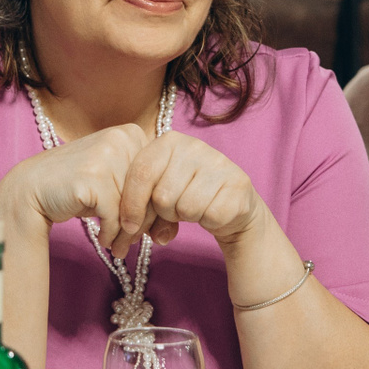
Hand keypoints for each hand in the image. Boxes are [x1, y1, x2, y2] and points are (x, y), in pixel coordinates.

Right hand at [2, 123, 153, 249]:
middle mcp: (122, 139)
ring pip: (133, 208)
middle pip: (150, 193)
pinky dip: (111, 234)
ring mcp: (107, 156)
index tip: (152, 231)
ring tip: (119, 247)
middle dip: (144, 225)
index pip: (160, 178)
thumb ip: (142, 193)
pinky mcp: (94, 178)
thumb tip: (170, 227)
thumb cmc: (77, 188)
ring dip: (127, 235)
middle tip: (134, 245)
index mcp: (132, 134)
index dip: (157, 209)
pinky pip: (115, 217)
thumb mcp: (115, 180)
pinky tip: (104, 240)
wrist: (32, 188)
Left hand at [106, 130, 263, 255]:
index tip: (129, 226)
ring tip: (195, 208)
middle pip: (162, 196)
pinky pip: (210, 216)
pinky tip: (213, 211)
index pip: (141, 173)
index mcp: (169, 142)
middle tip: (176, 209)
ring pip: (186, 208)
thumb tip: (130, 227)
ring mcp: (219, 163)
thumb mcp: (158, 191)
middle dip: (164, 213)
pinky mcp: (239, 184)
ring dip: (187, 218)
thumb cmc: (185, 195)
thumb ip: (140, 203)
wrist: (230, 204)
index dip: (131, 205)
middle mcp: (194, 146)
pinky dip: (209, 222)